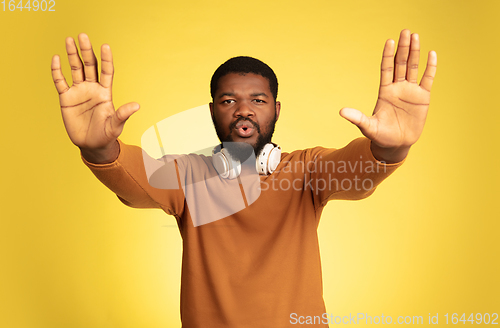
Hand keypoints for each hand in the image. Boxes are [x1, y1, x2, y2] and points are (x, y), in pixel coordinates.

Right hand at [52, 33, 138, 162]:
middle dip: (86, 50)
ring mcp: (79, 92)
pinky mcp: (66, 98)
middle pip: (90, 65)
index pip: (106, 71)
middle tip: (83, 35)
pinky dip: (57, 71)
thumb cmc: (107, 135)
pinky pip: (60, 82)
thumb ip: (123, 114)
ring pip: (75, 69)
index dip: (106, 59)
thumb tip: (137, 106)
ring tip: (69, 39)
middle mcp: (92, 88)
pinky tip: (56, 58)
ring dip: (72, 55)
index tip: (105, 46)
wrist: (91, 145)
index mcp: (105, 92)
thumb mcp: (116, 125)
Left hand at [340, 29, 436, 162]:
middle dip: (403, 48)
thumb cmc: (380, 136)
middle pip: (401, 63)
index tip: (389, 41)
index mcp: (384, 91)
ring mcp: (410, 92)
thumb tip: (341, 112)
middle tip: (405, 31)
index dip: (388, 55)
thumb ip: (356, 118)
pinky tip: (432, 54)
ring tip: (416, 36)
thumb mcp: (367, 126)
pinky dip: (430, 67)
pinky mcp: (423, 98)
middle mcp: (397, 88)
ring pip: (413, 68)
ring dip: (415, 52)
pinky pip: (427, 79)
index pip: (386, 68)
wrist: (395, 145)